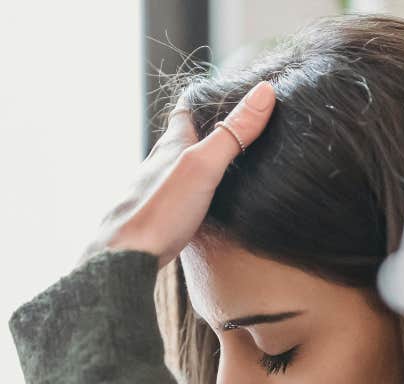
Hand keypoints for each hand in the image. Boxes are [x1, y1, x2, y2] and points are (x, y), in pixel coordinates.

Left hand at [78, 80, 275, 270]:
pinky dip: (197, 192)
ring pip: (182, 168)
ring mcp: (158, 191)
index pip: (187, 109)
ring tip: (230, 166)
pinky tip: (207, 205)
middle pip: (185, 138)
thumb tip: (265, 92)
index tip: (233, 95)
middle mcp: (161, 164)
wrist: (125, 257)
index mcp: (171, 145)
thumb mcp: (203, 166)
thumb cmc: (160, 211)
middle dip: (209, 131)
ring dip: (203, 164)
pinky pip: (182, 196)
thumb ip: (232, 133)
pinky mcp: (161, 218)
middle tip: (240, 130)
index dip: (209, 98)